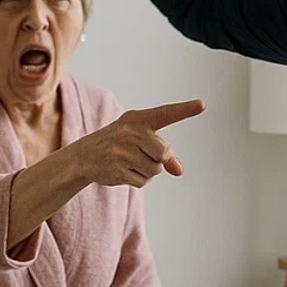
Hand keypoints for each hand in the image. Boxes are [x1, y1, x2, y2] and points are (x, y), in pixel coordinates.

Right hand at [79, 100, 205, 186]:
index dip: (185, 110)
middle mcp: (130, 132)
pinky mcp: (117, 169)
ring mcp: (122, 151)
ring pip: (155, 170)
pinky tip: (122, 172)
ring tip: (129, 163)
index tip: (203, 104)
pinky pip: (142, 182)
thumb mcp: (140, 142)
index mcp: (138, 119)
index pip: (166, 113)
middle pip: (164, 153)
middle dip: (158, 160)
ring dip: (147, 172)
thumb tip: (179, 171)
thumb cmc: (118, 146)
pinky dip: (136, 181)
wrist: (83, 157)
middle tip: (141, 156)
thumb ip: (163, 152)